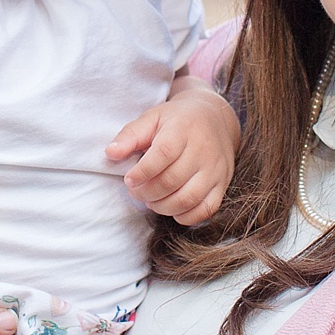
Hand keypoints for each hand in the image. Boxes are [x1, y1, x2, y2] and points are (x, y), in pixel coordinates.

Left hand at [107, 79, 239, 225]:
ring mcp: (215, 169)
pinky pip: (206, 209)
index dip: (143, 172)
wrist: (215, 118)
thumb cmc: (176, 120)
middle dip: (147, 192)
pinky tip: (171, 207)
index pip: (163, 154)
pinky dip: (185, 216)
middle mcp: (203, 150)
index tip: (128, 179)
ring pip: (188, 199)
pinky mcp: (223, 184)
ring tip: (150, 200)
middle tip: (135, 191)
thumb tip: (110, 153)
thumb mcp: (152, 118)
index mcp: (183, 129)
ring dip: (162, 206)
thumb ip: (130, 135)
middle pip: (172, 180)